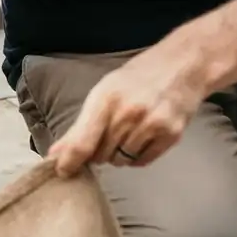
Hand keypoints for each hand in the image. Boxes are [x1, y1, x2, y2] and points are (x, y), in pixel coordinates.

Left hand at [46, 46, 207, 177]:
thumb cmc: (135, 80)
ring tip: (127, 132)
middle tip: (107, 134)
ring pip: (121, 161)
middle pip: (101, 155)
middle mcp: (129, 113)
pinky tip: (141, 138)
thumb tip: (55, 155)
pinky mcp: (172, 135)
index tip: (62, 171)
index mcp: (106, 99)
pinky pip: (143, 161)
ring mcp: (152, 124)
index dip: (69, 161)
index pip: (82, 142)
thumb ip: (80, 127)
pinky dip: (137, 156)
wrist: (181, 66)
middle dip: (98, 151)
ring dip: (119, 154)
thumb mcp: (103, 93)